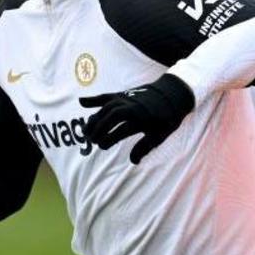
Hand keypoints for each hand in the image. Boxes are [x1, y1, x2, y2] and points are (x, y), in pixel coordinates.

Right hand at [79, 74, 194, 163]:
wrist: (173, 94)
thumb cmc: (168, 118)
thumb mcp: (160, 135)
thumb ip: (145, 147)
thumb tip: (133, 161)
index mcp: (142, 119)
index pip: (121, 131)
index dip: (109, 139)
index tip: (102, 146)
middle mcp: (132, 108)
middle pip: (111, 118)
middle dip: (99, 129)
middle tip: (92, 141)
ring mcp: (126, 99)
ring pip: (106, 108)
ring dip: (94, 119)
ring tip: (86, 131)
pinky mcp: (123, 94)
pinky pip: (106, 96)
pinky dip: (94, 99)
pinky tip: (81, 102)